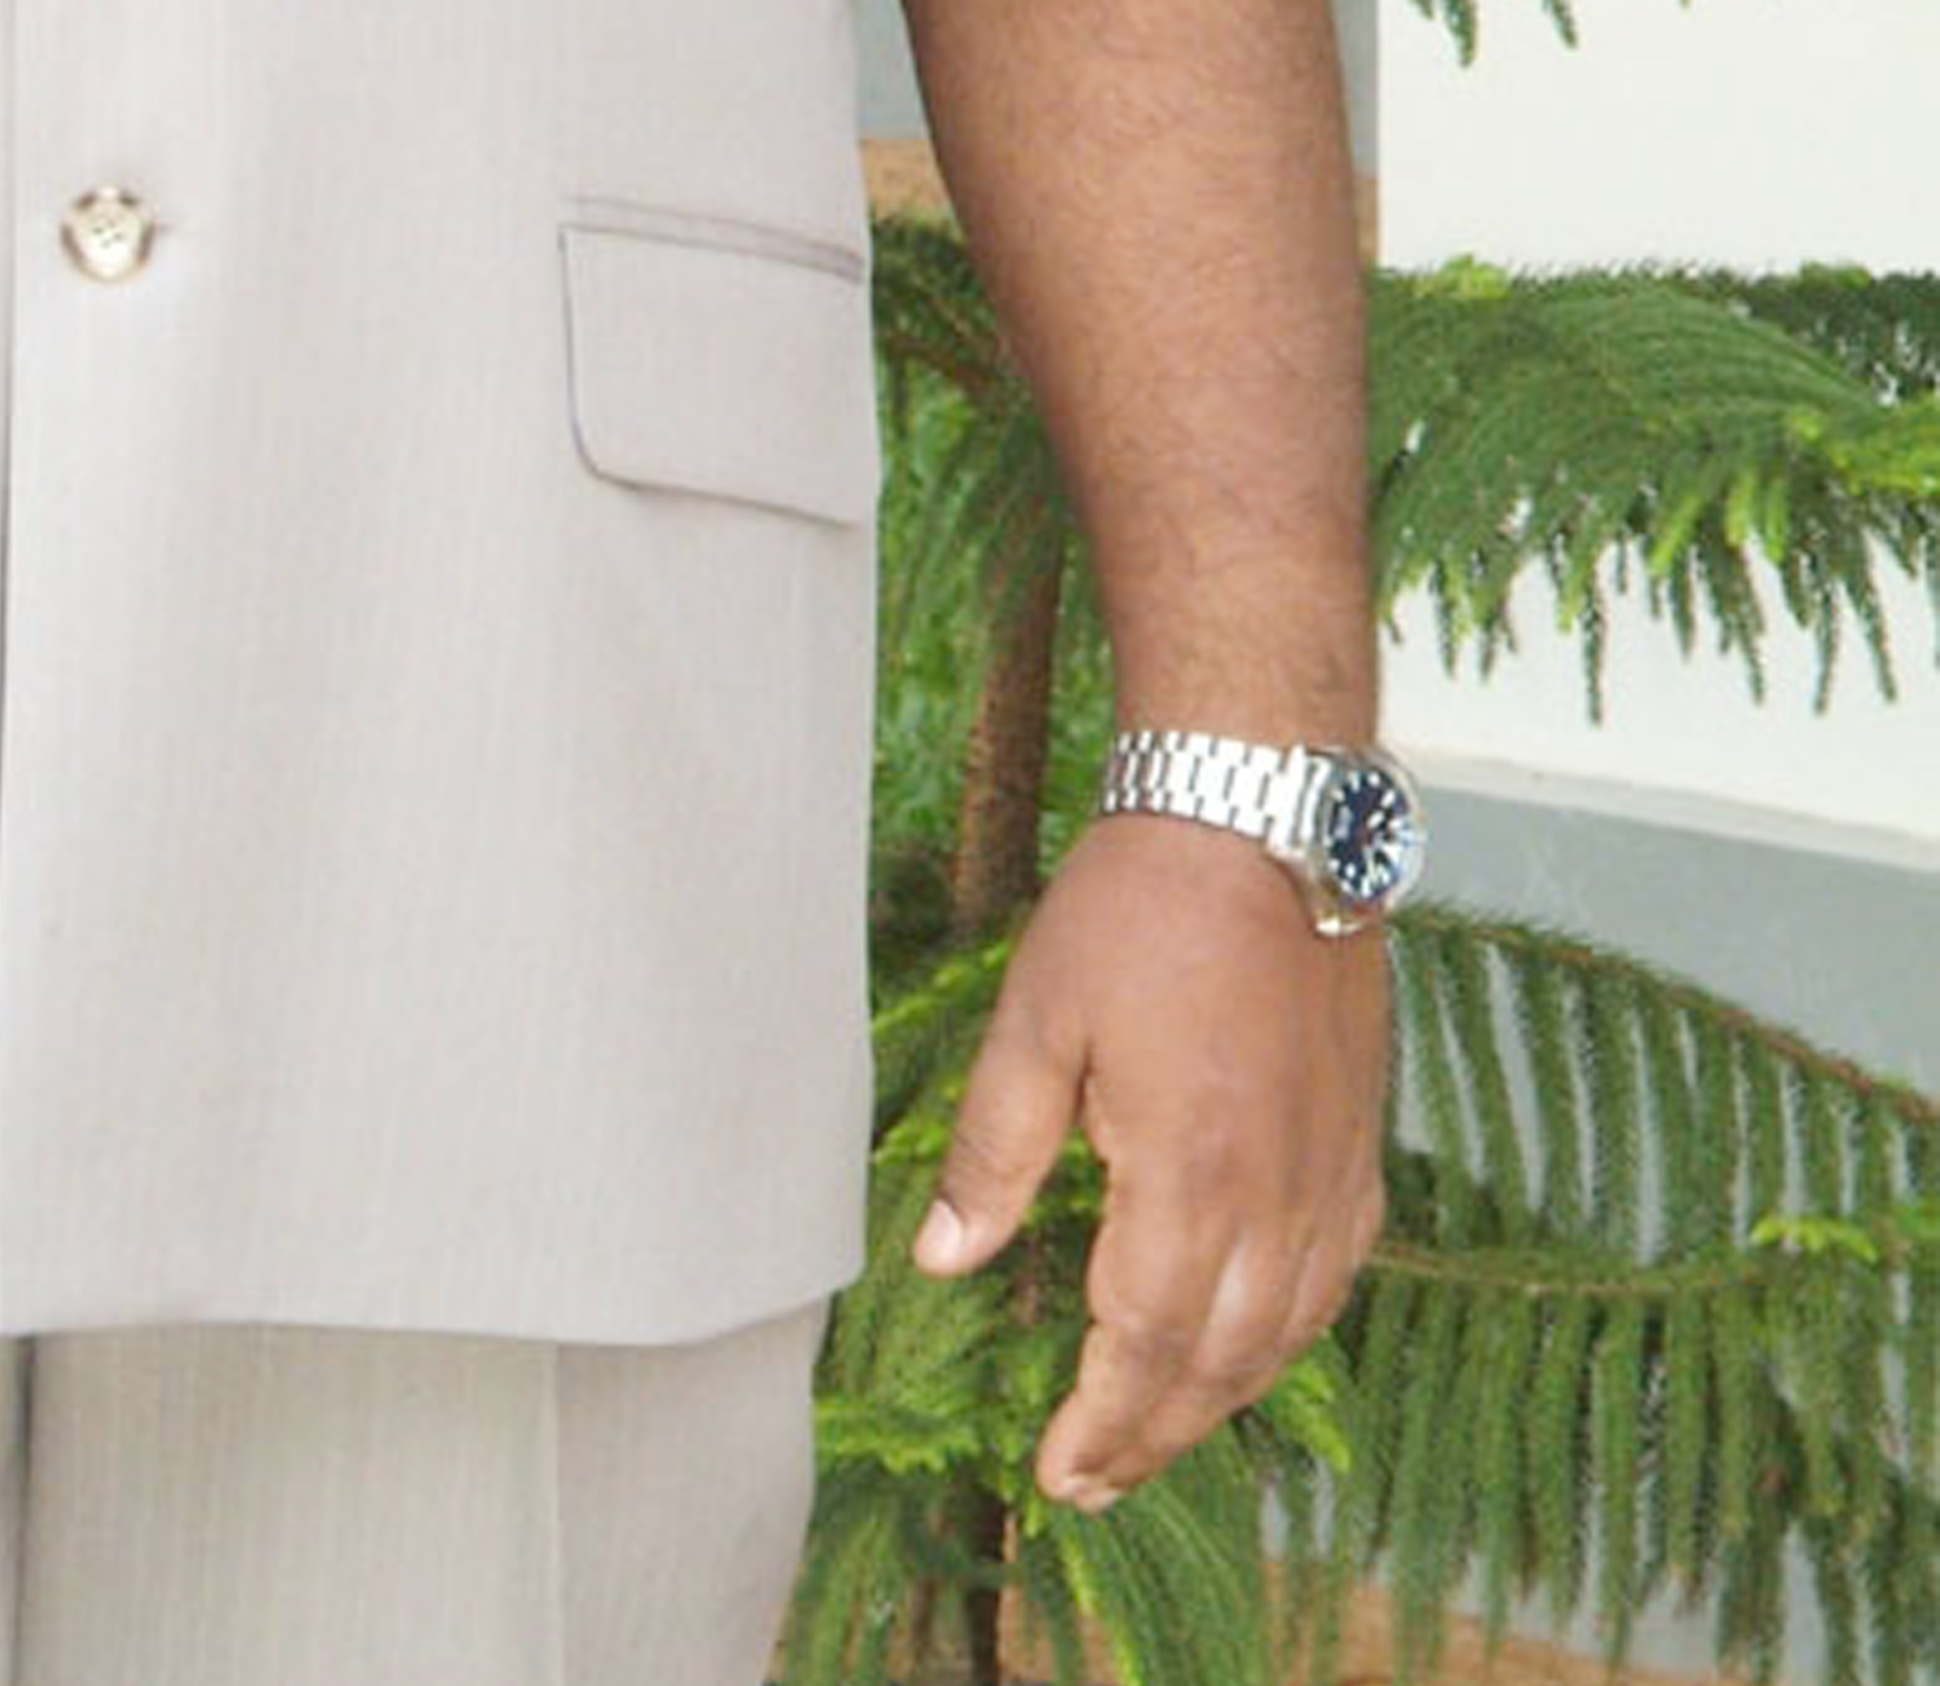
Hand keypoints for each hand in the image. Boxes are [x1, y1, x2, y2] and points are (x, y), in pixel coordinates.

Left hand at [911, 812, 1386, 1510]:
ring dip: (1220, 1400)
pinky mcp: (1359, 1143)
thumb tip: (941, 1258)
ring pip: (1285, 1335)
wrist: (1263, 818)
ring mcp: (1330, 1174)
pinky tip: (1254, 1342)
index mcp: (1188, 1175)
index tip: (1058, 1476)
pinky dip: (1290, 1333)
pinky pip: (1335, 1278)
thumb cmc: (1140, 906)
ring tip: (1157, 1434)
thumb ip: (994, 1151)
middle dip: (1153, 1436)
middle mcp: (1276, 1196)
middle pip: (1219, 1364)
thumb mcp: (1036, 1018)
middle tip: (1093, 1483)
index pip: (1144, 1345)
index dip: (1102, 1422)